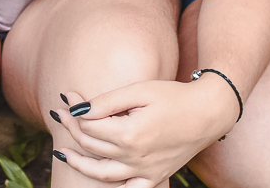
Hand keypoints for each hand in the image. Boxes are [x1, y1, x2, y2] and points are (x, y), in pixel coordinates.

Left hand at [50, 82, 238, 187]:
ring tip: (62, 153)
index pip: (90, 126)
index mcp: (129, 134)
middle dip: (73, 129)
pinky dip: (113, 186)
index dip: (74, 110)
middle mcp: (136, 157)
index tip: (66, 95)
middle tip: (61, 113)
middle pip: (92, 147)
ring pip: (102, 174)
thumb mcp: (139, 90)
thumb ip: (107, 102)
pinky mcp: (156, 176)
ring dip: (79, 163)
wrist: (208, 112)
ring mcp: (146, 171)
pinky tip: (99, 178)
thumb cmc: (173, 96)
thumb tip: (78, 109)